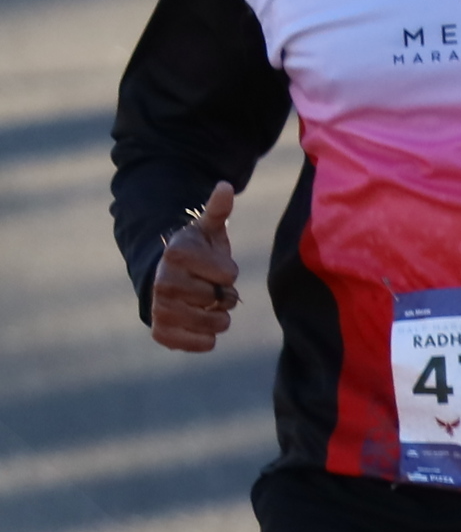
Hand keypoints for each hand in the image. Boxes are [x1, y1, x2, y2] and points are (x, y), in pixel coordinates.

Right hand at [146, 181, 241, 353]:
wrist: (165, 280)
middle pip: (224, 300)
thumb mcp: (207, 229)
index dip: (228, 271)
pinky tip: (198, 324)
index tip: (212, 266)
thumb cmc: (195, 253)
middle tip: (208, 286)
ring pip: (217, 324)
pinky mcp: (161, 332)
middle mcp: (164, 283)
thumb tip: (225, 187)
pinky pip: (201, 345)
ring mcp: (160, 309)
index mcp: (177, 255)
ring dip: (219, 316)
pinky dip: (207, 339)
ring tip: (205, 303)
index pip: (229, 274)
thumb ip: (217, 210)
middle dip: (225, 295)